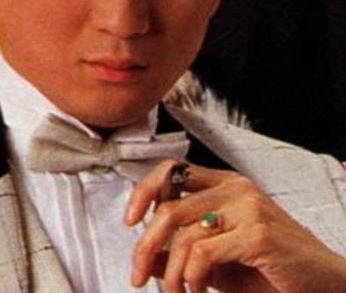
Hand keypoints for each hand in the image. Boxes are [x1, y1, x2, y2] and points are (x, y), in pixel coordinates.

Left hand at [124, 159, 345, 291]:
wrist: (323, 286)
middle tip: (137, 275)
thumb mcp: (218, 261)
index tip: (130, 222)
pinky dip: (191, 278)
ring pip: (182, 234)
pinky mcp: (258, 234)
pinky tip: (197, 292)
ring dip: (171, 273)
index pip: (172, 172)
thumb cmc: (270, 271)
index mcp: (225, 184)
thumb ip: (182, 253)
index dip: (143, 192)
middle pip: (169, 207)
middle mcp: (235, 188)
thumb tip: (146, 255)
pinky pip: (203, 253)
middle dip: (145, 246)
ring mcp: (248, 207)